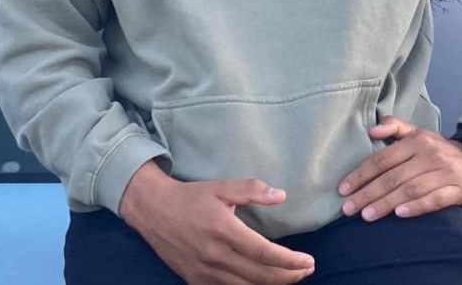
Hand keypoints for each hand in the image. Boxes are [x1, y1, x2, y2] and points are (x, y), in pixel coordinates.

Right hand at [120, 161, 315, 283]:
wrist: (154, 211)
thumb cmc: (191, 197)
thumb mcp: (222, 187)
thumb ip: (252, 190)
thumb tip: (282, 195)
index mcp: (224, 229)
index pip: (264, 252)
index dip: (289, 260)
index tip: (308, 260)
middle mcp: (215, 255)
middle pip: (260, 276)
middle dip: (288, 276)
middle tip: (307, 270)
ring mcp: (204, 272)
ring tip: (291, 277)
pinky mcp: (195, 281)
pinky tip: (263, 284)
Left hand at [338, 115, 461, 219]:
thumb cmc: (437, 150)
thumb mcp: (417, 134)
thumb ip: (394, 127)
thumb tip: (371, 130)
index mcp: (416, 141)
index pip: (382, 159)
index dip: (361, 174)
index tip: (343, 189)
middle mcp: (429, 154)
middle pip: (393, 177)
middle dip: (368, 193)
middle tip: (349, 208)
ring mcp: (445, 172)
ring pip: (410, 189)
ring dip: (387, 203)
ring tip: (367, 216)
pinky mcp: (459, 189)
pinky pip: (435, 199)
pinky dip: (417, 207)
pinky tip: (400, 214)